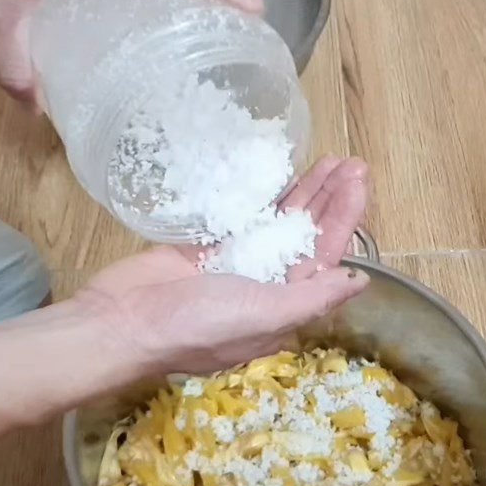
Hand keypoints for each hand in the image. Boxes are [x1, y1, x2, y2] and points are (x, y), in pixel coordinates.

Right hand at [74, 156, 368, 376]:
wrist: (126, 321)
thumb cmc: (197, 324)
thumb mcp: (264, 314)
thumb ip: (313, 297)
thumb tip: (359, 281)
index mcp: (283, 306)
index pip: (324, 256)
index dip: (343, 219)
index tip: (358, 182)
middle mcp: (264, 286)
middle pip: (305, 236)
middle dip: (328, 201)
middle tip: (351, 163)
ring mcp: (234, 264)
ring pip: (277, 224)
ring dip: (301, 195)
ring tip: (326, 162)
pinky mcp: (205, 248)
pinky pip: (242, 219)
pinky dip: (262, 199)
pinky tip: (279, 177)